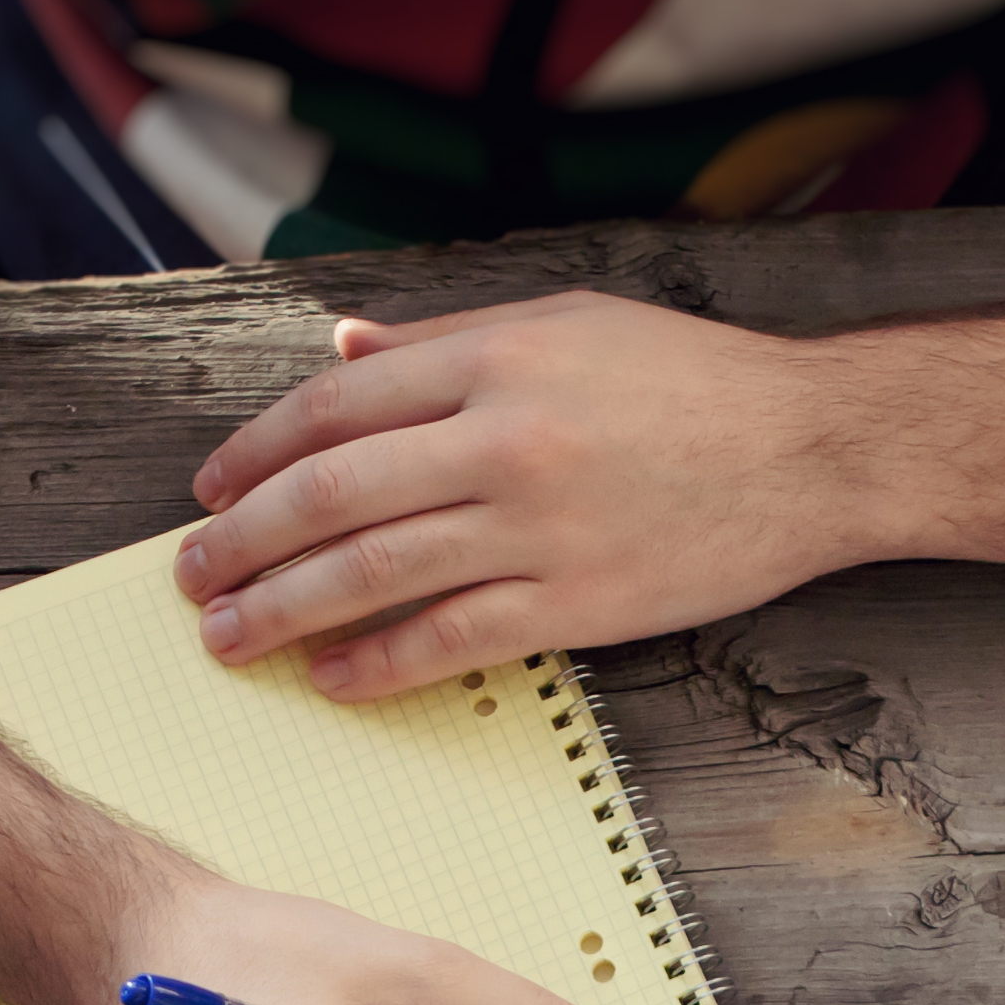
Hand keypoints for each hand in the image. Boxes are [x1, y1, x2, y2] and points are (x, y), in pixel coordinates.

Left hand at [174, 291, 890, 696]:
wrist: (813, 451)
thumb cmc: (695, 385)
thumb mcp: (568, 325)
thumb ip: (447, 339)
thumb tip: (342, 350)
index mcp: (494, 358)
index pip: (336, 406)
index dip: (256, 452)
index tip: (210, 489)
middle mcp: (503, 439)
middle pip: (333, 494)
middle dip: (244, 541)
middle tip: (190, 577)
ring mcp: (538, 528)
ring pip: (374, 572)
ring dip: (286, 610)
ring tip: (232, 636)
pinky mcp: (576, 604)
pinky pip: (451, 640)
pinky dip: (380, 663)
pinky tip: (333, 679)